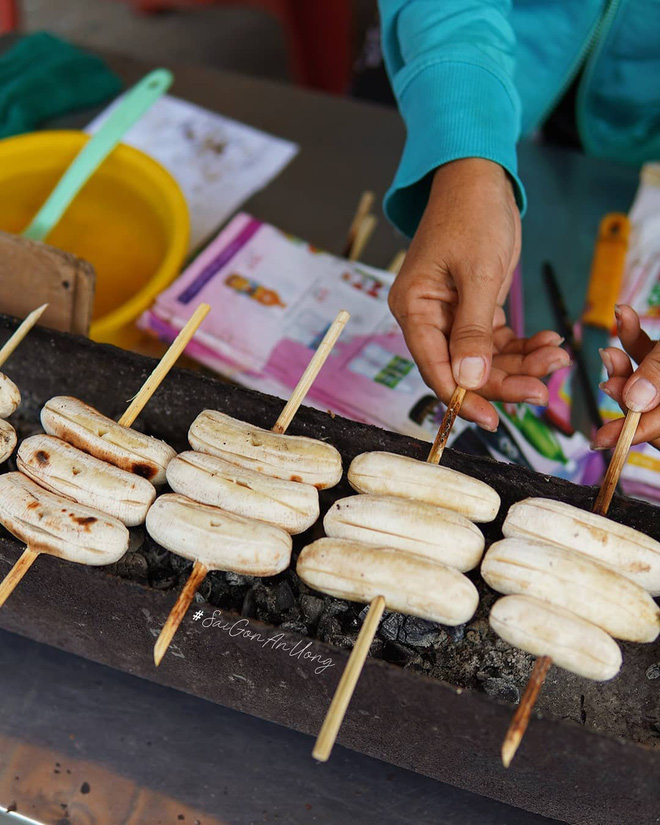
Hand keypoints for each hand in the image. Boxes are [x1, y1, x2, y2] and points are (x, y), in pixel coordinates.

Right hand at [388, 158, 569, 429]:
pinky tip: (548, 340)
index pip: (434, 367)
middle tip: (543, 391)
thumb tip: (468, 381)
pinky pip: (497, 340)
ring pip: (484, 358)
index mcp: (414, 308)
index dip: (463, 397)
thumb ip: (473, 330)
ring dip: (520, 363)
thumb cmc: (471, 215)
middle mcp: (428, 317)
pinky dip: (522, 344)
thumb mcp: (478, 272)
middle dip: (503, 380)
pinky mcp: (473, 309)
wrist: (479, 177)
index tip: (494, 420)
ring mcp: (450, 315)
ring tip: (555, 356)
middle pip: (464, 368)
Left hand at [594, 304, 659, 449]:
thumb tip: (633, 402)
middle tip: (606, 384)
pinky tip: (621, 312)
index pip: (658, 429)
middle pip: (646, 407)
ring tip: (609, 351)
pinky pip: (645, 350)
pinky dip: (632, 334)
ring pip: (641, 379)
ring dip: (623, 364)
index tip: (599, 441)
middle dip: (623, 394)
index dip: (630, 435)